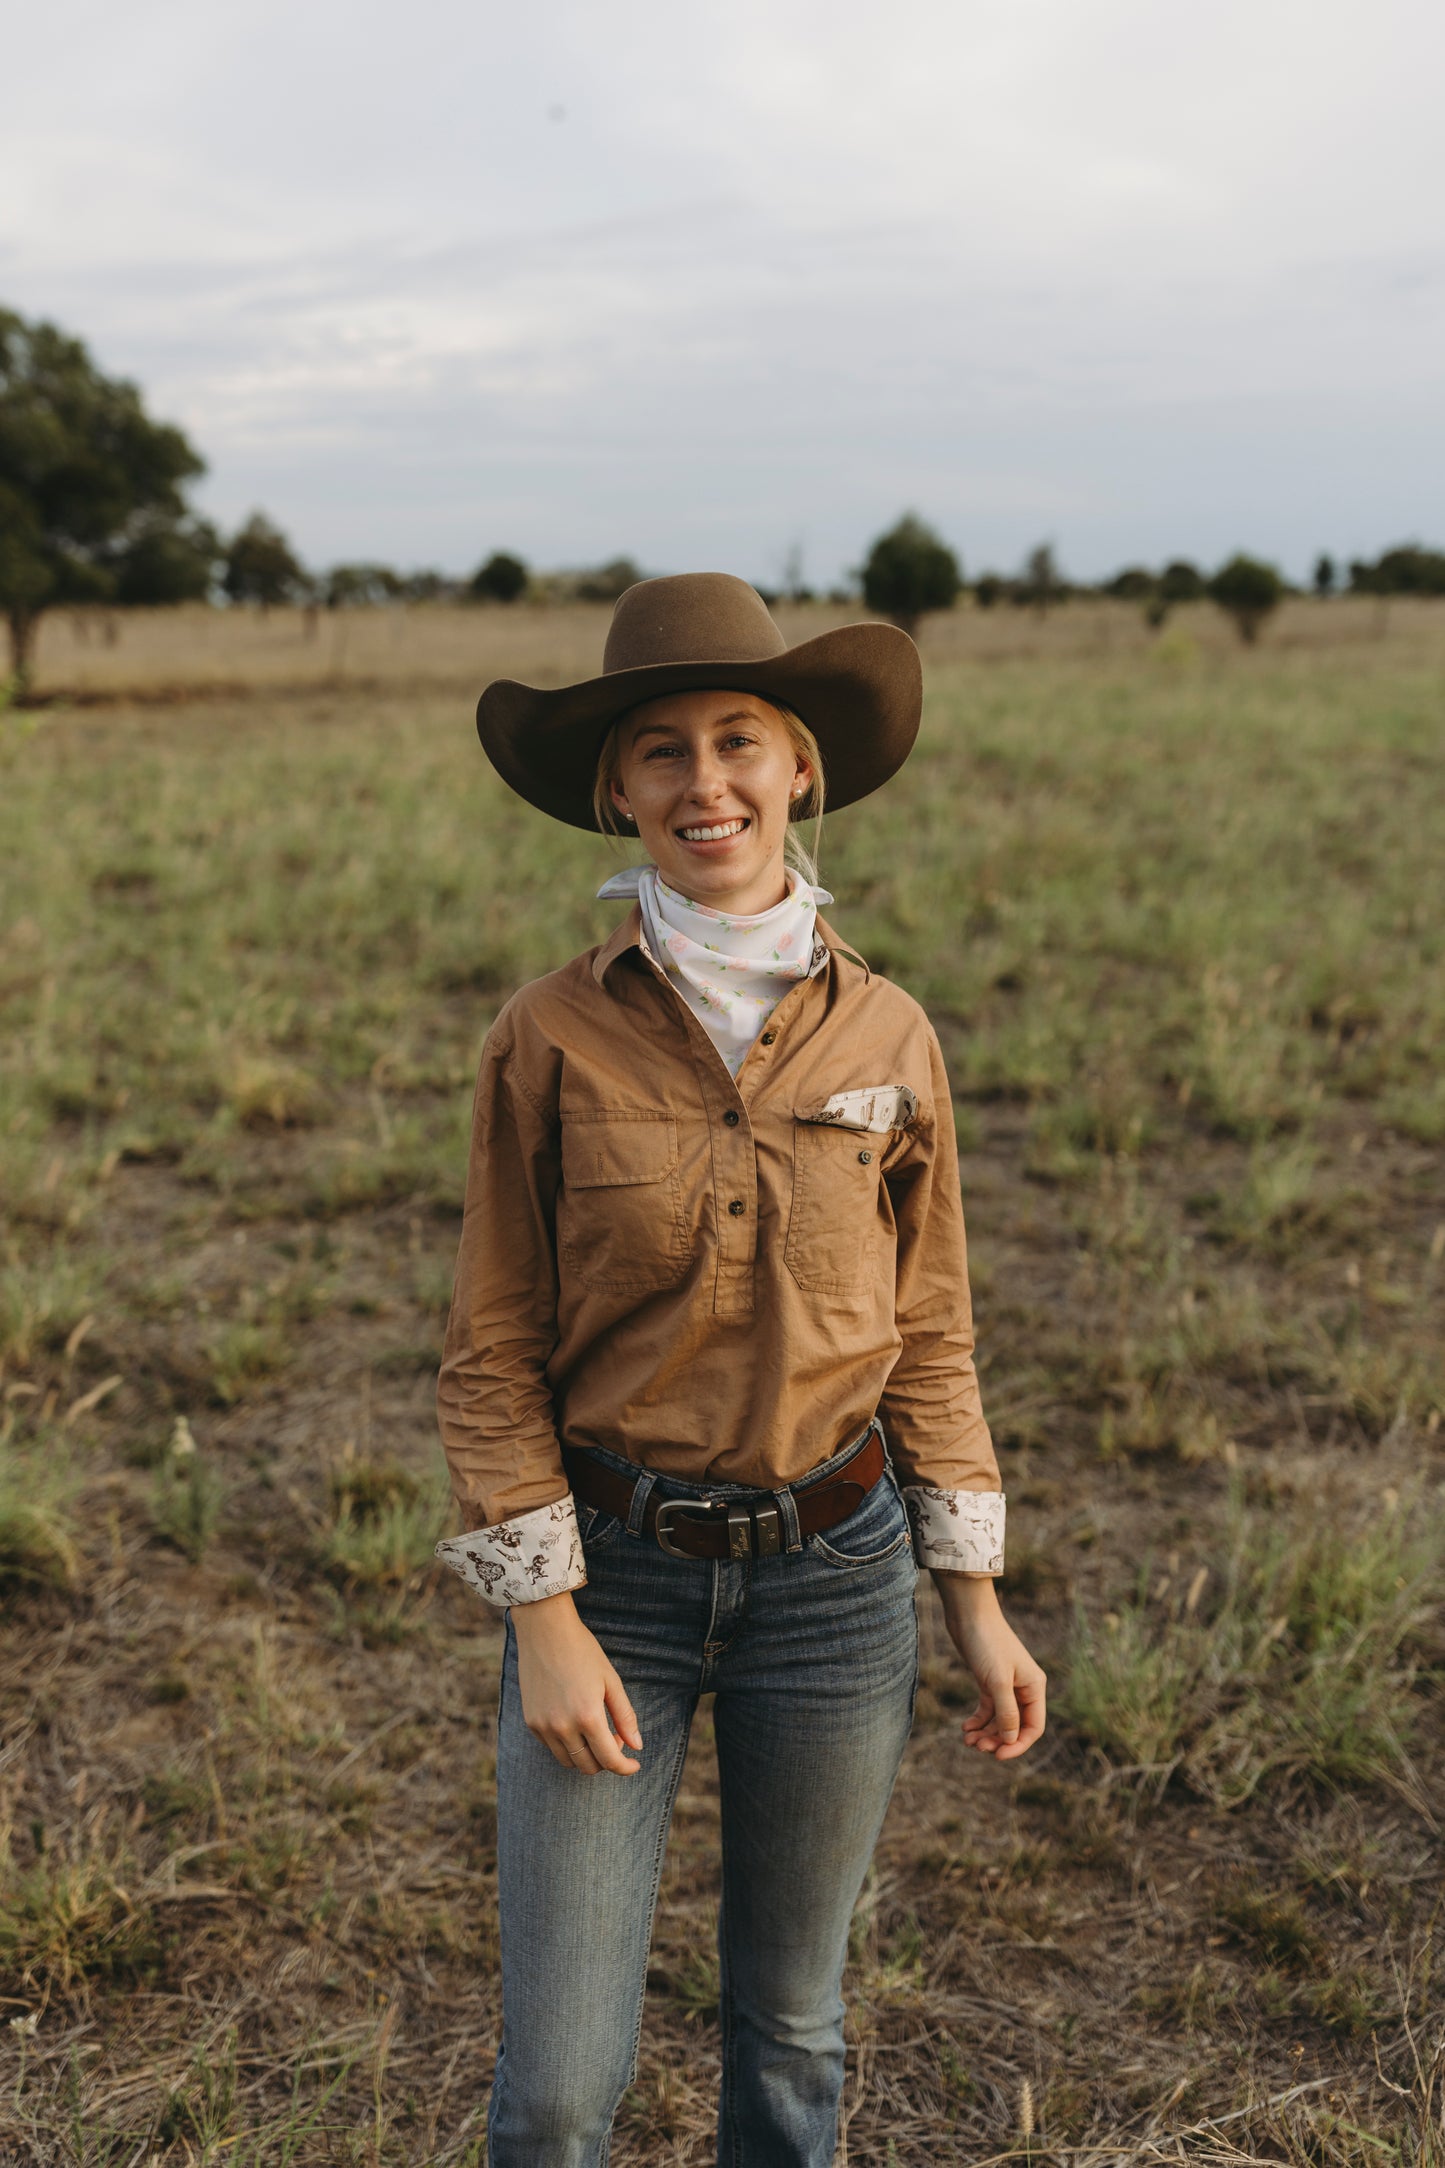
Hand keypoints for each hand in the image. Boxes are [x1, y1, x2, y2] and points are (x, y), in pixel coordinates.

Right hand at [510, 1592, 643, 1775]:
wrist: (544, 1630)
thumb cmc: (582, 1651)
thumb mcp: (611, 1680)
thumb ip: (625, 1716)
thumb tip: (637, 1746)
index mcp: (587, 1716)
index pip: (609, 1760)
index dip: (625, 1768)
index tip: (634, 1765)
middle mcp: (562, 1727)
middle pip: (588, 1766)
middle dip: (607, 1760)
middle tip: (616, 1738)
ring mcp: (543, 1726)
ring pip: (569, 1762)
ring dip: (586, 1756)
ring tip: (596, 1731)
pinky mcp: (531, 1722)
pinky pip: (552, 1748)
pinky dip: (567, 1745)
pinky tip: (575, 1723)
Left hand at [932, 1575, 1046, 1761]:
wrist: (969, 1615)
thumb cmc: (987, 1643)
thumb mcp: (997, 1681)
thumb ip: (1007, 1712)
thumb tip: (1011, 1740)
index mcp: (1034, 1687)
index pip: (1034, 1727)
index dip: (1018, 1745)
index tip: (998, 1756)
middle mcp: (1023, 1688)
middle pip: (1015, 1726)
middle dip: (998, 1740)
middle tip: (977, 1747)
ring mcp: (1006, 1686)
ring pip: (1000, 1720)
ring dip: (986, 1733)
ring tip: (968, 1740)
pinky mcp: (989, 1681)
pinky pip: (988, 1709)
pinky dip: (978, 1721)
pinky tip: (965, 1728)